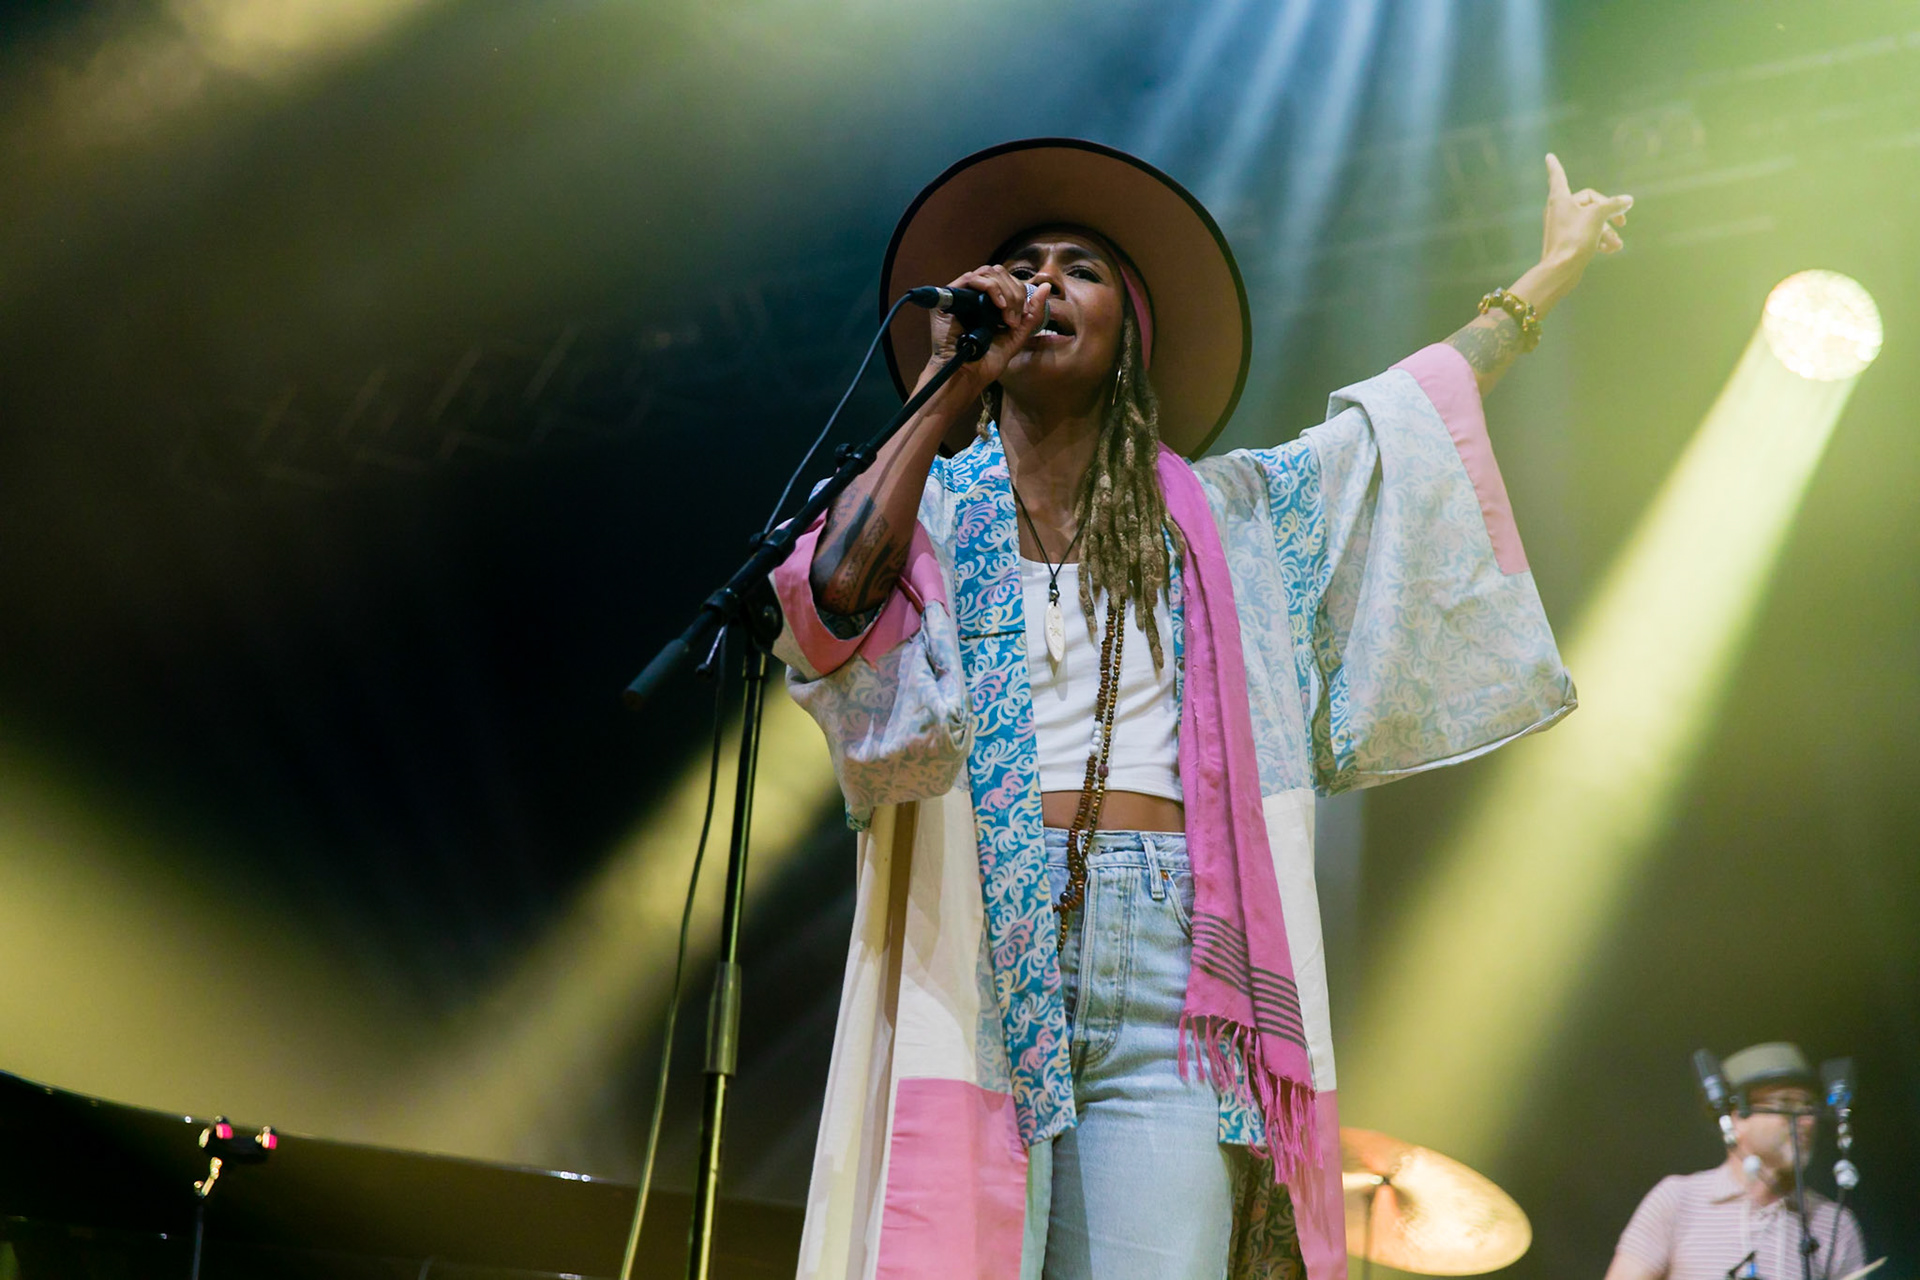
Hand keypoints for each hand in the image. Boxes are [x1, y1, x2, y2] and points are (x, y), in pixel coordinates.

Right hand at [918, 265, 1050, 402]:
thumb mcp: (1018, 333)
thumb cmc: (989, 359)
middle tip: (1012, 319)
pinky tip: (997, 306)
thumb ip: (1033, 311)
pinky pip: (970, 278)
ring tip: (1005, 315)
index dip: (1019, 293)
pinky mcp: (948, 298)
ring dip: (1003, 291)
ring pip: (987, 273)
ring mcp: (961, 296)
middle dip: (1013, 293)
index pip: (1007, 280)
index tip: (1020, 318)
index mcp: (989, 302)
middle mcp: (975, 295)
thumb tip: (1046, 286)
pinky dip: (989, 287)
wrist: (969, 373)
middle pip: (998, 273)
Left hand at [1524, 153, 1631, 312]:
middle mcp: (1558, 210)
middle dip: (1608, 212)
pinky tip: (1612, 249)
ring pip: (1590, 222)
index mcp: (1560, 199)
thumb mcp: (1598, 217)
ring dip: (1606, 231)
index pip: (1558, 176)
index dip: (1555, 166)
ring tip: (1617, 244)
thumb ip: (1614, 205)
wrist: (1560, 271)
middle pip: (1588, 202)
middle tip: (1623, 221)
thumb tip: (1628, 199)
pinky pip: (1585, 235)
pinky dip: (1599, 240)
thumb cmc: (1575, 239)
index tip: (1548, 156)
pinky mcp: (1566, 243)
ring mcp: (1561, 227)